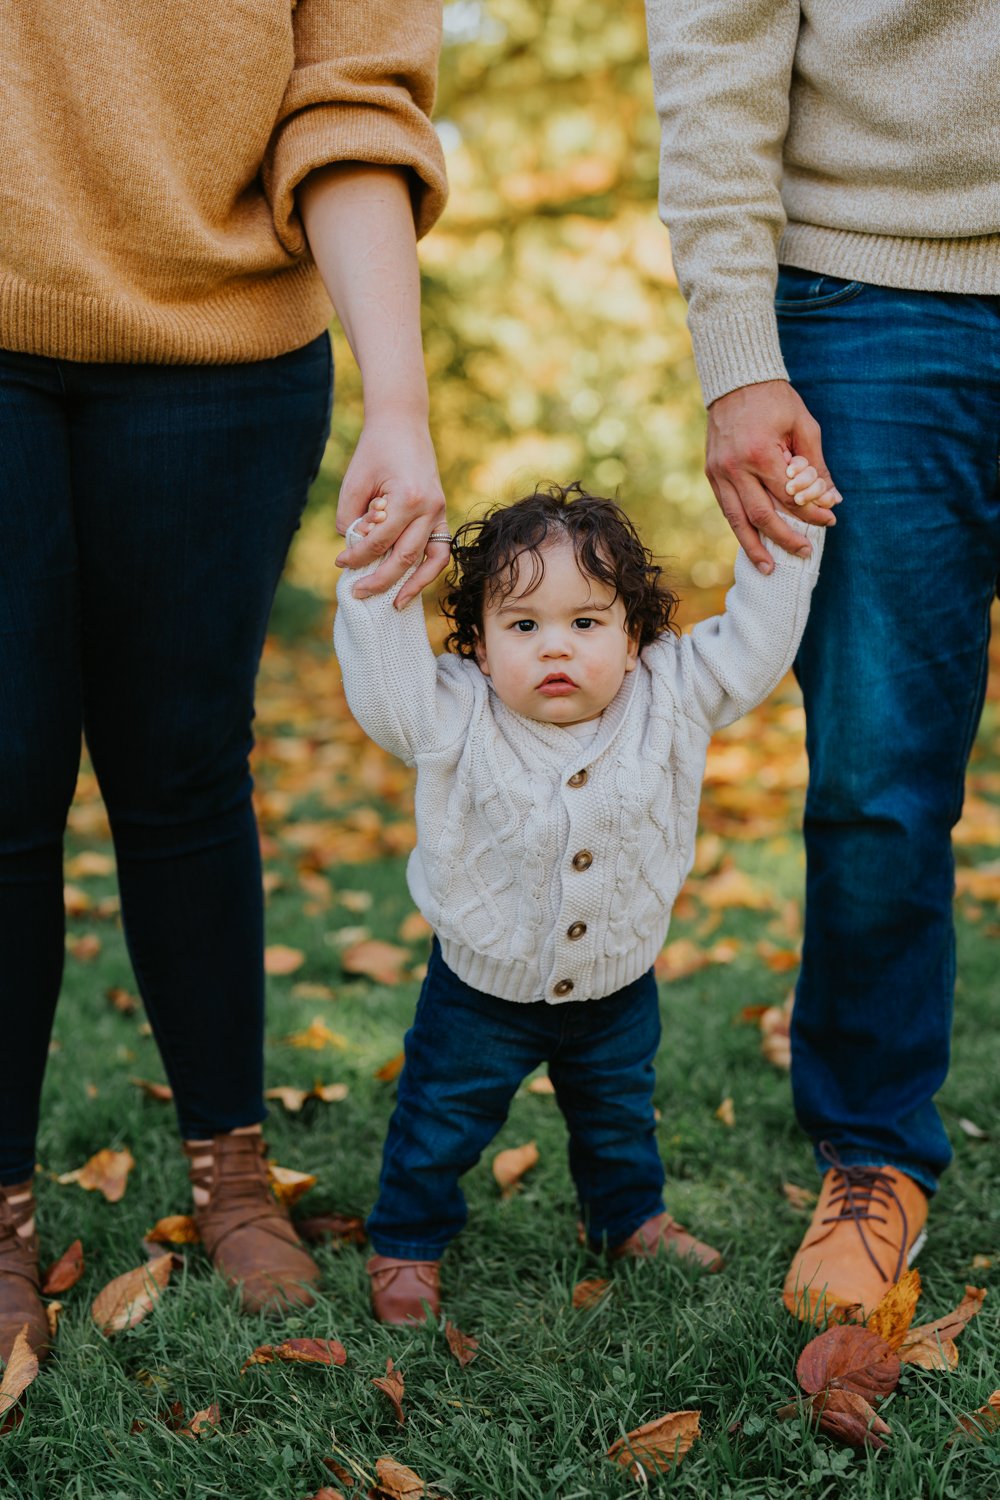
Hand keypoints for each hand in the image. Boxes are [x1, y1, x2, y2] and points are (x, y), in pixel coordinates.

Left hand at [335, 413, 448, 608]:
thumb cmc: (375, 451)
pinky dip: (428, 571)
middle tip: (356, 592)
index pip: (379, 541)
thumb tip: (355, 550)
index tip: (340, 562)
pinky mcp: (441, 514)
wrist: (402, 425)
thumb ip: (350, 519)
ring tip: (394, 604)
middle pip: (404, 558)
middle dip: (378, 580)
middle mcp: (430, 508)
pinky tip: (411, 585)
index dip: (357, 556)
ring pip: (430, 561)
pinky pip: (440, 551)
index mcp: (408, 498)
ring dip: (412, 586)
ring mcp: (440, 512)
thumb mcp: (355, 482)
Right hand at [706, 380, 839, 572]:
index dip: (812, 513)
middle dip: (786, 538)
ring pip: (738, 520)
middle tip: (804, 553)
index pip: (790, 497)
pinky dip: (740, 528)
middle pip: (763, 516)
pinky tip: (751, 543)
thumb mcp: (803, 426)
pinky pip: (727, 509)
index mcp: (761, 454)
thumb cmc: (775, 401)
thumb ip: (816, 464)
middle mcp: (736, 469)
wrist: (736, 381)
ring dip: (754, 547)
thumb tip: (831, 498)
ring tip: (768, 568)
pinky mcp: (711, 474)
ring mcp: (719, 473)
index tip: (830, 520)